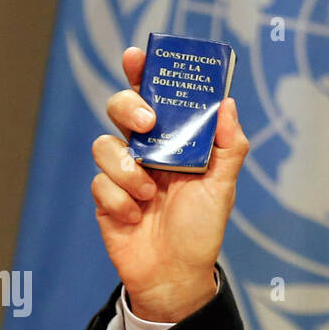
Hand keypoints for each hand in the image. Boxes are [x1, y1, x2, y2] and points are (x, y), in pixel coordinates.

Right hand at [90, 46, 249, 321]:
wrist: (176, 273)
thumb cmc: (202, 227)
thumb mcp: (224, 185)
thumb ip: (229, 145)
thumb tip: (227, 103)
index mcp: (176, 139)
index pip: (158, 96)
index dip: (143, 72)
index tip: (137, 56)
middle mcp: (147, 148)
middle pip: (120, 107)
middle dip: (128, 107)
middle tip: (147, 122)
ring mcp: (123, 171)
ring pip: (105, 145)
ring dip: (129, 170)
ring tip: (150, 194)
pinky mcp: (104, 196)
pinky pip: (100, 183)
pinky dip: (120, 200)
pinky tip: (137, 216)